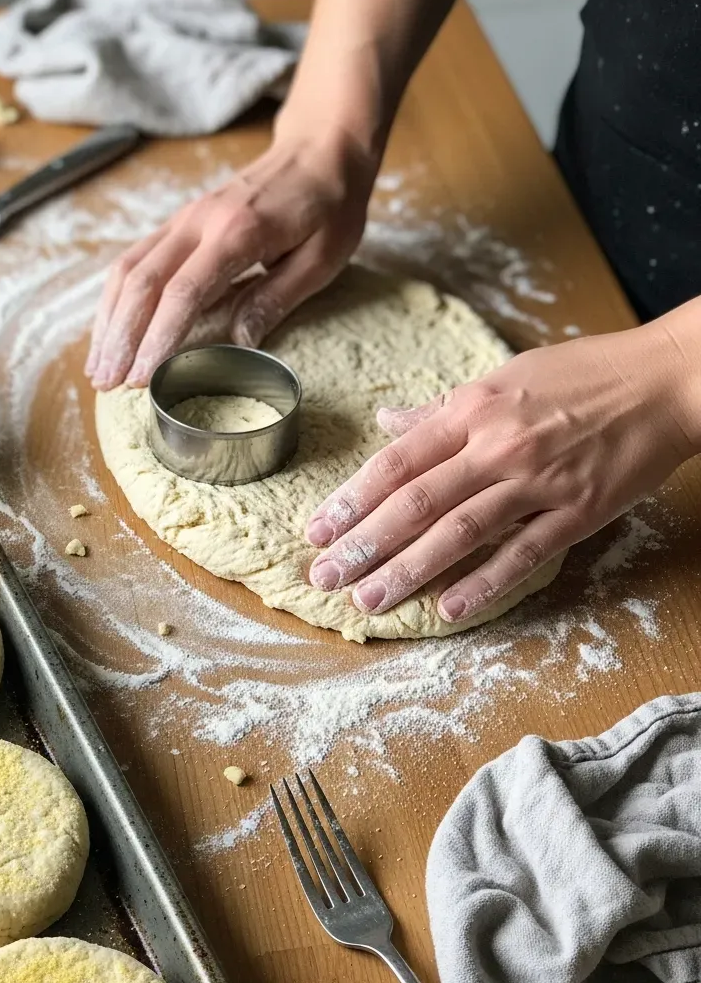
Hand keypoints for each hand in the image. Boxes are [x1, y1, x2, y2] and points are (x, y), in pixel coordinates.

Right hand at [86, 125, 376, 389]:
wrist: (319, 149)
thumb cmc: (330, 206)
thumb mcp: (323, 257)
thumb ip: (277, 297)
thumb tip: (239, 342)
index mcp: (238, 232)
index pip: (184, 292)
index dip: (158, 340)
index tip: (143, 379)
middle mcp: (200, 221)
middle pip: (143, 283)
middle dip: (121, 338)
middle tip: (108, 384)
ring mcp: (184, 218)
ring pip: (128, 269)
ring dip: (109, 321)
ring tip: (99, 367)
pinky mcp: (179, 222)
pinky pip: (135, 260)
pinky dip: (116, 299)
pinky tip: (110, 329)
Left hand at [304, 319, 700, 622]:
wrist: (666, 379)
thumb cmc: (580, 374)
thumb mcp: (500, 377)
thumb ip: (439, 409)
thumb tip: (386, 421)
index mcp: (472, 409)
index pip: (395, 462)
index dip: (350, 500)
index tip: (315, 532)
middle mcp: (497, 446)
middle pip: (415, 503)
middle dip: (364, 544)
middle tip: (324, 578)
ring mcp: (538, 481)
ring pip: (460, 533)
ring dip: (409, 570)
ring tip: (368, 601)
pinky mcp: (579, 512)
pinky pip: (524, 553)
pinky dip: (485, 582)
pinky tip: (449, 608)